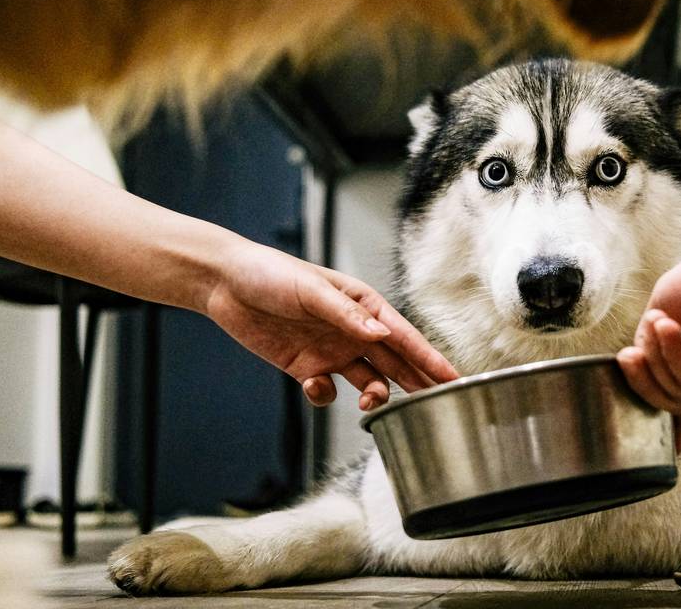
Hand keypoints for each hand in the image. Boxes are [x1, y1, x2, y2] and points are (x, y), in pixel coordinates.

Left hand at [203, 240, 457, 408]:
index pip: (405, 337)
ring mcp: (331, 351)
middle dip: (417, 383)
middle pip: (395, 363)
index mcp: (364, 305)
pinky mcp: (306, 367)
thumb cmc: (272, 274)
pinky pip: (328, 392)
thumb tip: (381, 334)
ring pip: (368, 382)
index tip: (454, 378)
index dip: (431, 359)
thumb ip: (347, 315)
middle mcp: (354, 331)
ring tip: (370, 406)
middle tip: (438, 406)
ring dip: (374, 397)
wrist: (226, 284)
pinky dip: (325, 395)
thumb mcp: (312, 291)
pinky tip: (313, 385)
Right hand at [617, 224, 680, 449]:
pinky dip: (675, 359)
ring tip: (658, 324)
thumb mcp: (666, 304)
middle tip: (629, 355)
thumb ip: (648, 341)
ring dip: (658, 359)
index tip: (623, 364)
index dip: (643, 381)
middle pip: (666, 393)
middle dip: (642, 376)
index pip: (666, 378)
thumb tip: (636, 367)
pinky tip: (669, 330)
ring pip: (677, 393)